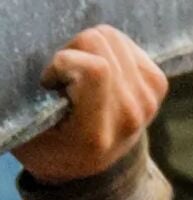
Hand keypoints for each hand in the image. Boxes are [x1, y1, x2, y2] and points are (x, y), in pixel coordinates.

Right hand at [15, 27, 166, 182]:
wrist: (85, 163)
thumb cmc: (46, 142)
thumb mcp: (29, 125)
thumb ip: (38, 97)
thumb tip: (54, 64)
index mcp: (95, 133)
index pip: (96, 69)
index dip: (64, 60)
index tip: (50, 81)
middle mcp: (129, 118)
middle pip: (98, 41)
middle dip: (71, 51)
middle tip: (65, 81)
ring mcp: (147, 102)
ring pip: (111, 36)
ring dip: (88, 49)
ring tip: (80, 79)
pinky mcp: (156, 86)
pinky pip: (126, 42)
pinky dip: (106, 49)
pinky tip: (99, 74)